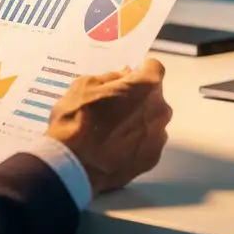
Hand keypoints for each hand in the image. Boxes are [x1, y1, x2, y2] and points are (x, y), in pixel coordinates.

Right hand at [45, 59, 171, 195]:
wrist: (73, 165)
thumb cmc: (77, 120)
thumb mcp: (85, 85)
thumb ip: (111, 77)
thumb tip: (123, 75)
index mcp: (146, 86)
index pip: (154, 68)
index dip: (141, 70)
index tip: (129, 77)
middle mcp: (159, 110)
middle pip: (154, 97)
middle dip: (138, 98)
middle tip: (113, 106)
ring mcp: (158, 137)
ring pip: (152, 122)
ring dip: (138, 121)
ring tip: (111, 131)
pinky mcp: (152, 159)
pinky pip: (148, 144)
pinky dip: (136, 143)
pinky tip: (115, 147)